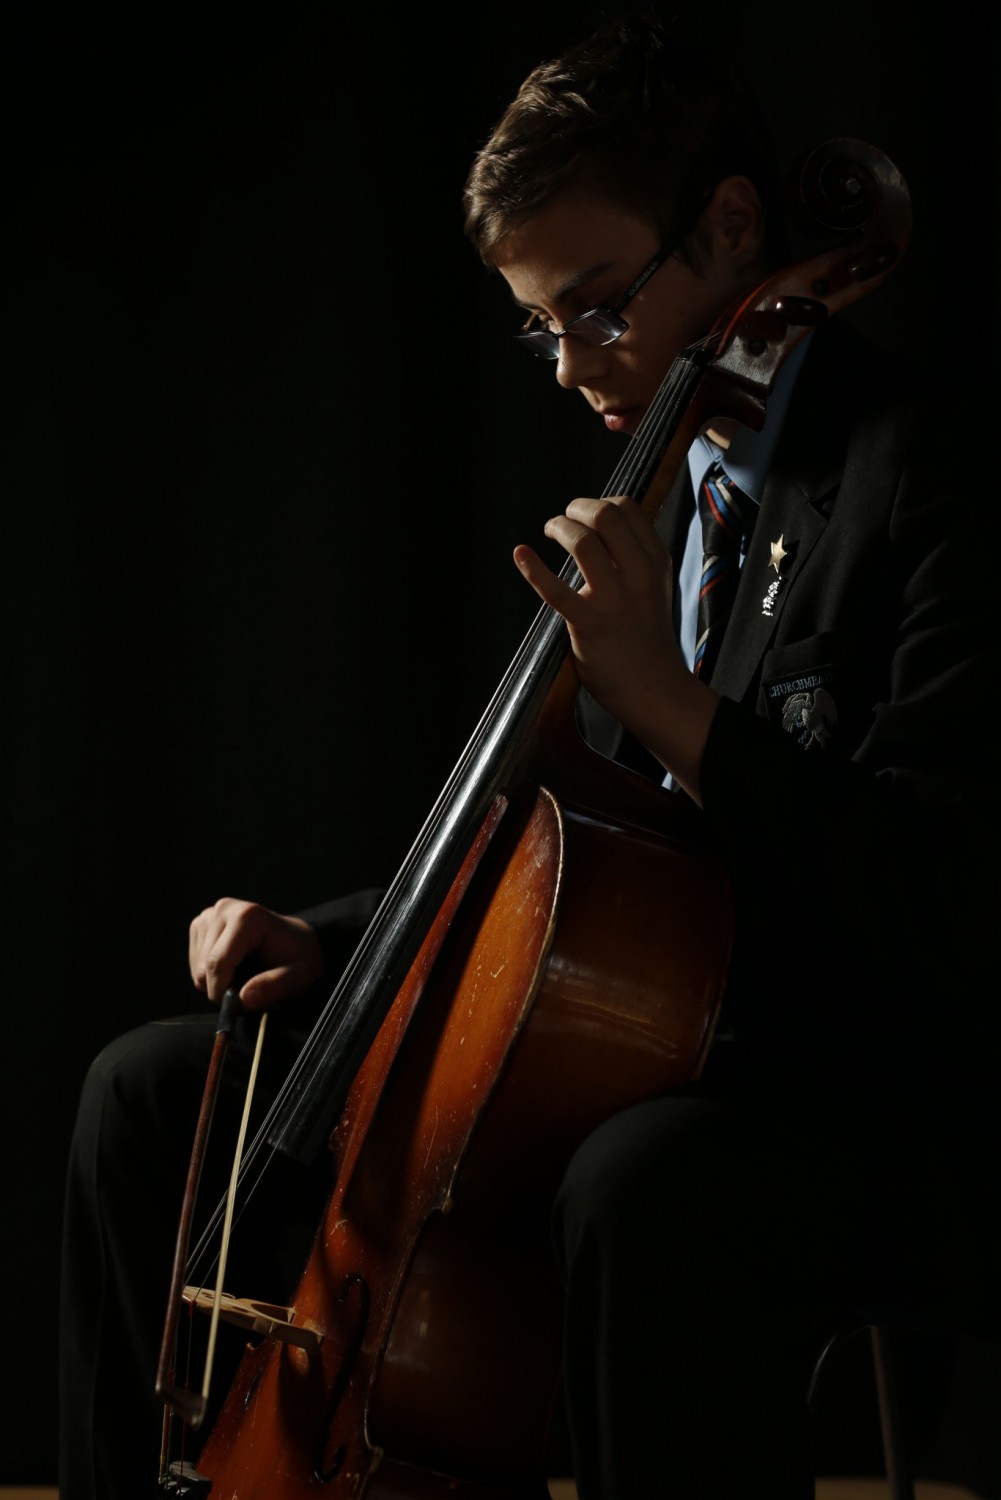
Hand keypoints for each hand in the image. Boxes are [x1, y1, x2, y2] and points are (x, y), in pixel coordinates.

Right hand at [188, 897, 323, 1011]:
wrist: (295, 939)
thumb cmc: (298, 956)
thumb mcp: (297, 976)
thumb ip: (273, 987)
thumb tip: (244, 1000)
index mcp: (248, 917)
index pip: (218, 962)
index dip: (222, 990)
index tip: (237, 1004)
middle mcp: (224, 910)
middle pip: (205, 966)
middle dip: (221, 986)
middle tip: (248, 988)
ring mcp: (210, 915)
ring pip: (198, 967)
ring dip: (216, 980)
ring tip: (243, 974)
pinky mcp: (202, 923)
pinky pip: (195, 961)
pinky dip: (210, 972)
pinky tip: (233, 965)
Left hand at [513, 494, 717, 802]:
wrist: (655, 688)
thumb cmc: (647, 637)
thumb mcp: (654, 587)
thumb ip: (634, 558)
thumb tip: (601, 527)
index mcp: (656, 562)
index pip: (628, 509)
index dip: (600, 502)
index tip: (585, 515)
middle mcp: (638, 575)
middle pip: (606, 515)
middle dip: (577, 508)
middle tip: (564, 519)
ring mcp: (614, 600)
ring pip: (582, 542)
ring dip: (558, 527)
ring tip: (549, 531)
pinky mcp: (589, 624)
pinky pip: (555, 590)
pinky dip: (532, 568)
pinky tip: (520, 553)